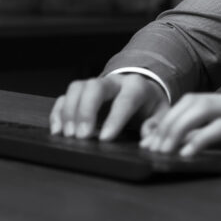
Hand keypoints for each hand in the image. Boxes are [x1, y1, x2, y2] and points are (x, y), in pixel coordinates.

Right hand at [50, 74, 167, 140]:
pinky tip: (57, 130)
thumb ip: (157, 125)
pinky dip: (59, 112)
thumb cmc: (151, 106)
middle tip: (81, 136)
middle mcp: (114, 81)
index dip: (115, 118)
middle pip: (95, 87)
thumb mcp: (162, 114)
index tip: (105, 139)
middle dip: (86, 111)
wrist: (142, 90)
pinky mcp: (82, 92)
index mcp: (137, 87)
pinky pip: (65, 96)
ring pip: (77, 88)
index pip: (125, 99)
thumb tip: (146, 137)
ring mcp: (95, 84)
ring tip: (68, 135)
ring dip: (69, 111)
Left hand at [140, 90, 220, 157]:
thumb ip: (211, 138)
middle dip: (168, 123)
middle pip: (192, 101)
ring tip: (165, 150)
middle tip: (153, 147)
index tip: (150, 139)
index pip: (191, 101)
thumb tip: (179, 146)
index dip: (168, 117)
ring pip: (203, 109)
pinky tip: (188, 153)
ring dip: (179, 128)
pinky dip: (201, 139)